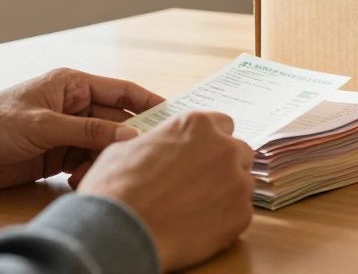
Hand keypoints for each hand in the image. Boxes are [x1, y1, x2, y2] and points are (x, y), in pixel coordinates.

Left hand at [0, 68, 163, 192]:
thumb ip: (89, 132)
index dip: (149, 103)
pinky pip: (85, 163)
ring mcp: (64, 132)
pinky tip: (80, 181)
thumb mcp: (43, 126)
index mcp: (71, 84)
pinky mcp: (54, 157)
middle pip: (115, 122)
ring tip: (101, 172)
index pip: (122, 92)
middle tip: (147, 156)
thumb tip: (131, 138)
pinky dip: (88, 173)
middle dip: (128, 139)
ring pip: (102, 146)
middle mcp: (72, 106)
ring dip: (105, 160)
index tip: (174, 117)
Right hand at [78, 111, 254, 271]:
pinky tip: (200, 227)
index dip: (211, 140)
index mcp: (197, 125)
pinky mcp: (241, 214)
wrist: (119, 232)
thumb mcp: (125, 150)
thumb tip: (151, 147)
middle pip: (239, 152)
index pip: (223, 124)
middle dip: (224, 165)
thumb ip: (154, 144)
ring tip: (196, 209)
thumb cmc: (115, 189)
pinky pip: (240, 213)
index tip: (202, 153)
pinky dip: (225, 220)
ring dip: (226, 192)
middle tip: (201, 184)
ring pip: (242, 183)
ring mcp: (237, 181)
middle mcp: (224, 148)